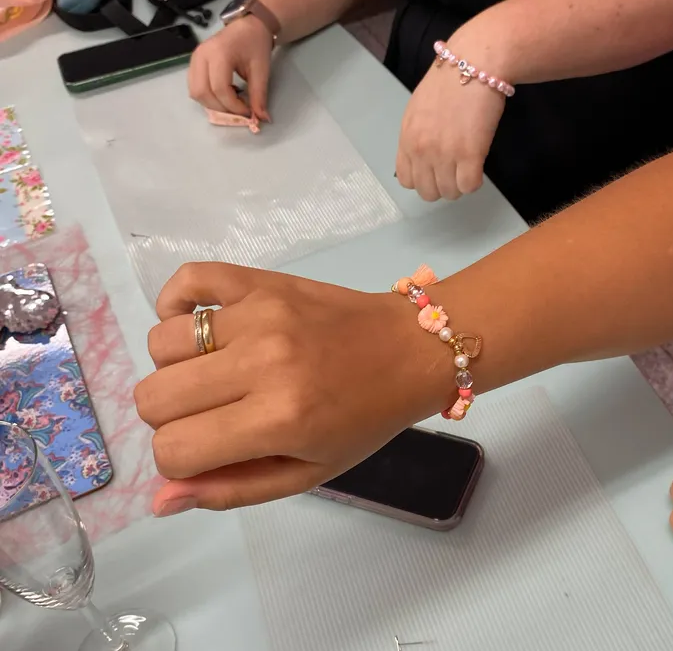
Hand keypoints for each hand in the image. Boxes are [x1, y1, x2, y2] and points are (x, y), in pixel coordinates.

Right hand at [135, 263, 449, 515]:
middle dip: (170, 419)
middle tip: (212, 415)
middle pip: (154, 396)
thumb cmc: (364, 419)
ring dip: (176, 367)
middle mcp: (262, 362)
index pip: (172, 449)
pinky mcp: (261, 280)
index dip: (177, 461)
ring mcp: (260, 313)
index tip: (207, 452)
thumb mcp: (309, 472)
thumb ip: (232, 489)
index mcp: (278, 419)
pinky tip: (202, 328)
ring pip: (162, 343)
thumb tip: (159, 500)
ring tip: (215, 373)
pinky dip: (177, 305)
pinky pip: (187, 279)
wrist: (410, 348)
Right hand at [187, 16, 272, 119]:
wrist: (249, 27)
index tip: (248, 112)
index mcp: (219, 53)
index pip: (219, 88)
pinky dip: (208, 97)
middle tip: (239, 110)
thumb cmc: (255, 44)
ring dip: (213, 104)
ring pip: (195, 92)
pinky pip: (194, 87)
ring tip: (232, 102)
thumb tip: (262, 118)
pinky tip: (224, 95)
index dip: (233, 106)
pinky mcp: (193, 63)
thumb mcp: (261, 70)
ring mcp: (194, 58)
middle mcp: (201, 55)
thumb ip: (259, 95)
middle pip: (202, 92)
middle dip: (221, 108)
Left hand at [396, 30, 506, 201]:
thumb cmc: (450, 81)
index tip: (437, 170)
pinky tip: (479, 165)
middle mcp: (421, 150)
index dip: (424, 179)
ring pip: (450, 192)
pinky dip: (475, 181)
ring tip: (469, 166)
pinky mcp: (470, 154)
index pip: (407, 180)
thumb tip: (426, 154)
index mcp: (407, 137)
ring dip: (460, 184)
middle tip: (456, 170)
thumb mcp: (419, 109)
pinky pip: (469, 186)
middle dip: (443, 186)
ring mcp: (445, 154)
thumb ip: (418, 134)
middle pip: (428, 191)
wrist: (474, 63)